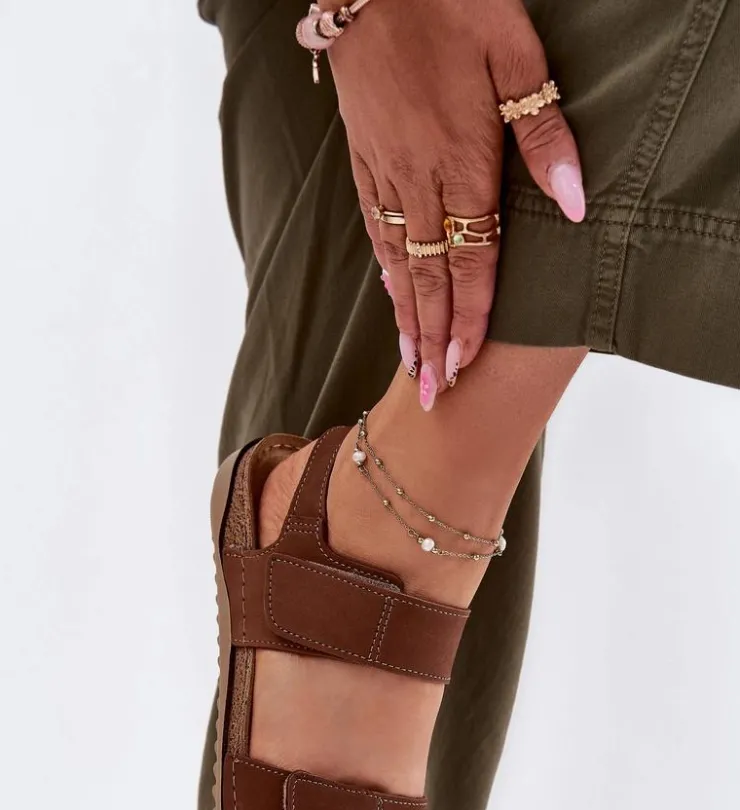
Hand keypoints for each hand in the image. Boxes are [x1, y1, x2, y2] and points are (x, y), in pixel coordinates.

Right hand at [326, 0, 583, 407]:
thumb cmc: (450, 5)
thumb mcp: (514, 55)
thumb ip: (543, 134)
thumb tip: (574, 202)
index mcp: (461, 160)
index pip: (469, 260)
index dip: (468, 319)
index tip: (462, 367)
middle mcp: (418, 179)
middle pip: (427, 277)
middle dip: (431, 339)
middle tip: (429, 394)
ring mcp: (385, 172)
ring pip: (396, 260)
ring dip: (404, 317)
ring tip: (409, 362)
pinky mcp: (363, 158)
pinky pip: (374, 227)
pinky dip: (384, 270)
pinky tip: (390, 294)